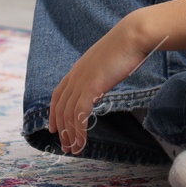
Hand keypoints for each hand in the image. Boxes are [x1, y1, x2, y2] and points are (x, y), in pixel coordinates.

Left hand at [48, 13, 158, 155]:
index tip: (53, 127)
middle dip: (62, 129)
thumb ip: (101, 72)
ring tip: (74, 150)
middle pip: (61, 108)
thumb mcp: (108, 60)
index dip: (54, 112)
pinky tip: (82, 142)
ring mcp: (81, 81)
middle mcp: (75, 75)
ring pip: (68, 114)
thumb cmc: (126, 46)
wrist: (132, 36)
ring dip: (70, 135)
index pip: (58, 94)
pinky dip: (79, 131)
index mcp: (78, 69)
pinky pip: (79, 115)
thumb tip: (104, 80)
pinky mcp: (91, 87)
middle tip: (66, 147)